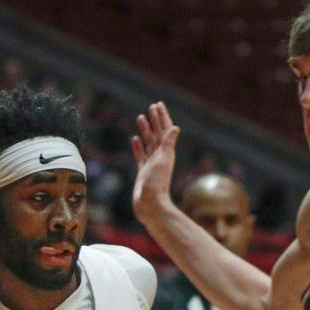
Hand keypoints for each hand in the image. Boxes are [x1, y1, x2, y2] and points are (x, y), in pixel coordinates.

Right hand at [130, 102, 181, 223]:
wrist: (150, 205)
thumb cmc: (157, 184)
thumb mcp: (163, 161)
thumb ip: (168, 144)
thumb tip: (175, 127)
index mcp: (166, 152)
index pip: (165, 130)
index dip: (162, 117)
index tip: (158, 105)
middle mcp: (159, 156)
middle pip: (157, 133)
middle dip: (155, 120)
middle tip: (151, 107)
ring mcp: (151, 164)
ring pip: (148, 142)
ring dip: (145, 130)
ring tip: (141, 118)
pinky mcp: (143, 172)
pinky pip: (140, 155)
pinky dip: (138, 146)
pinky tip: (135, 139)